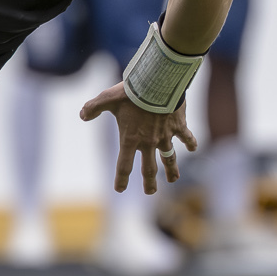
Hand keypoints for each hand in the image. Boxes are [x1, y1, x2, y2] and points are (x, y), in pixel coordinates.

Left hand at [79, 82, 198, 193]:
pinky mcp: (178, 126)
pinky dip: (191, 143)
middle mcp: (149, 142)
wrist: (157, 83)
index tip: (119, 189)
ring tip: (173, 180)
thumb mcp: (108, 98)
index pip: (124, 166)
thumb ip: (94, 107)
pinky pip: (186, 137)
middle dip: (149, 183)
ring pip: (169, 159)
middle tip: (150, 192)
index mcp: (131, 139)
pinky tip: (194, 148)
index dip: (121, 179)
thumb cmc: (132, 92)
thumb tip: (82, 115)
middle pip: (149, 169)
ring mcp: (165, 136)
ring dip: (171, 170)